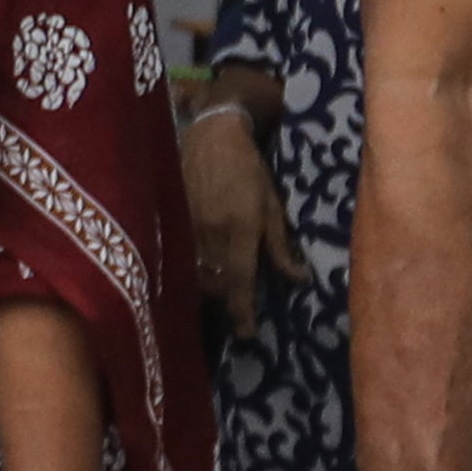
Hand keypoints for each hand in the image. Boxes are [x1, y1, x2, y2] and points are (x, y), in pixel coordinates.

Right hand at [179, 99, 282, 337]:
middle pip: (216, 285)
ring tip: (219, 300)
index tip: (247, 335)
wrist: (211, 135)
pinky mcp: (172, 222)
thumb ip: (280, 246)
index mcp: (240, 230)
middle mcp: (212, 234)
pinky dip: (192, 273)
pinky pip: (181, 258)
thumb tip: (299, 280)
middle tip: (236, 317)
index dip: (243, 313)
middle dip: (225, 306)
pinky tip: (200, 276)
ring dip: (209, 292)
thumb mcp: (271, 205)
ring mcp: (188, 228)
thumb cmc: (249, 169)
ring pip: (196, 276)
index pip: (241, 282)